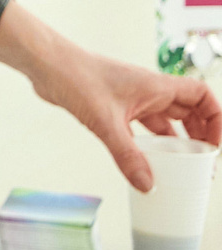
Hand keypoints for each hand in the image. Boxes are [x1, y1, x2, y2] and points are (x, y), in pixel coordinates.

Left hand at [23, 36, 221, 192]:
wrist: (44, 64)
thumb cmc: (75, 77)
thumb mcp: (104, 121)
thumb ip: (127, 155)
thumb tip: (148, 185)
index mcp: (156, 86)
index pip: (201, 96)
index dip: (215, 118)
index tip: (216, 144)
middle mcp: (148, 90)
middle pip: (187, 110)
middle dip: (199, 134)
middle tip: (202, 161)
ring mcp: (130, 97)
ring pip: (163, 119)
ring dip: (174, 139)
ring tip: (180, 164)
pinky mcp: (112, 106)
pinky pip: (141, 125)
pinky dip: (147, 141)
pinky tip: (145, 158)